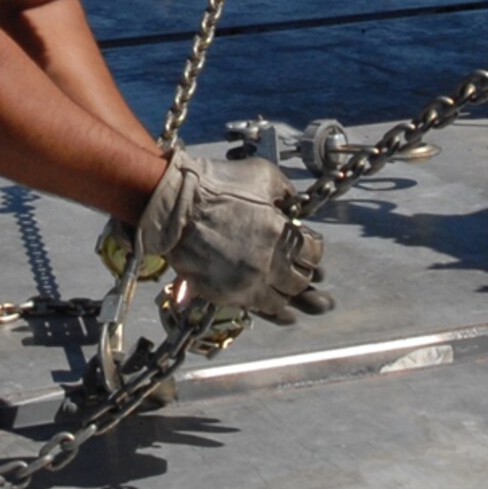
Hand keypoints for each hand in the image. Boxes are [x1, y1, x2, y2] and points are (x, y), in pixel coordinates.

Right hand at [134, 148, 330, 323]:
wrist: (174, 204)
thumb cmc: (216, 185)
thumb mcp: (262, 175)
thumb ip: (285, 191)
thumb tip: (294, 203)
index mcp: (280, 234)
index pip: (313, 252)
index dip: (313, 247)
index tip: (308, 244)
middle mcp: (268, 263)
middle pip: (301, 279)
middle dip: (304, 272)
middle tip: (302, 268)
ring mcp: (247, 281)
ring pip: (283, 299)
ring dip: (290, 293)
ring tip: (294, 290)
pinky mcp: (227, 294)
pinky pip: (260, 310)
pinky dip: (275, 312)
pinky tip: (284, 314)